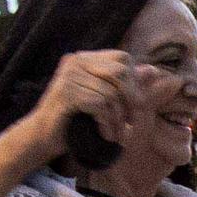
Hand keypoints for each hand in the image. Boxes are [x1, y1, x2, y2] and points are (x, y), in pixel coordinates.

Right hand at [23, 49, 145, 158]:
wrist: (42, 137)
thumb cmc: (75, 119)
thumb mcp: (105, 102)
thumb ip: (127, 86)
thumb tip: (153, 70)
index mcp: (85, 59)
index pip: (123, 58)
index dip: (134, 82)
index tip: (134, 107)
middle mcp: (75, 61)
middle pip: (120, 72)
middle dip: (131, 101)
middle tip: (130, 123)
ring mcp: (68, 75)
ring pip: (111, 92)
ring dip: (118, 119)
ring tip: (116, 134)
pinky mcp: (65, 92)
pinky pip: (100, 104)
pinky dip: (106, 122)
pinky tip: (103, 134)